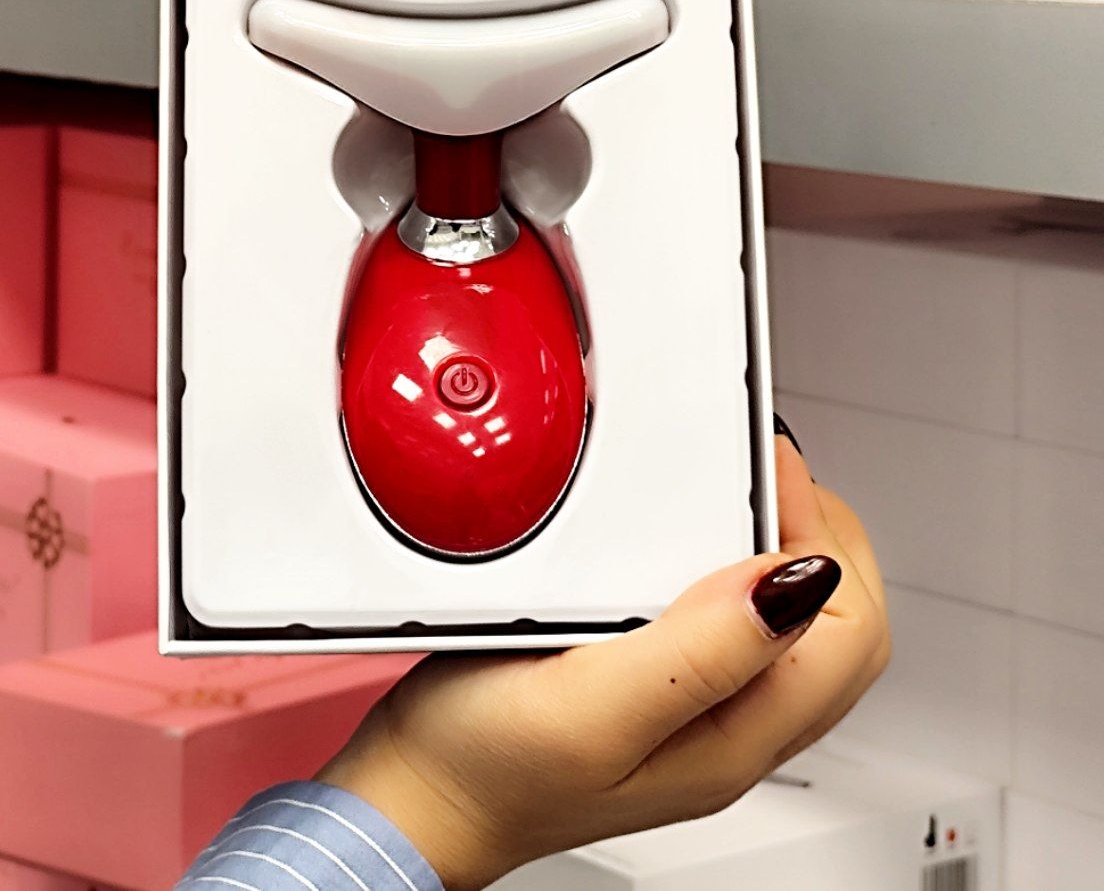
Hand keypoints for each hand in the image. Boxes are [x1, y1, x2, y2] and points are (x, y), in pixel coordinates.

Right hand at [320, 433, 888, 890]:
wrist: (415, 796)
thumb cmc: (485, 766)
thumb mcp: (591, 706)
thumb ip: (696, 653)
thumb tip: (792, 587)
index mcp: (732, 738)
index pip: (849, 633)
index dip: (824, 533)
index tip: (769, 469)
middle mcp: (729, 729)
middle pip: (842, 630)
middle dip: (823, 533)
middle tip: (768, 473)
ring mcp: (698, 713)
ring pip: (797, 626)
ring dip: (784, 548)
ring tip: (744, 491)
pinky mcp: (657, 690)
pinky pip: (737, 626)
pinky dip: (735, 568)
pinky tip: (693, 542)